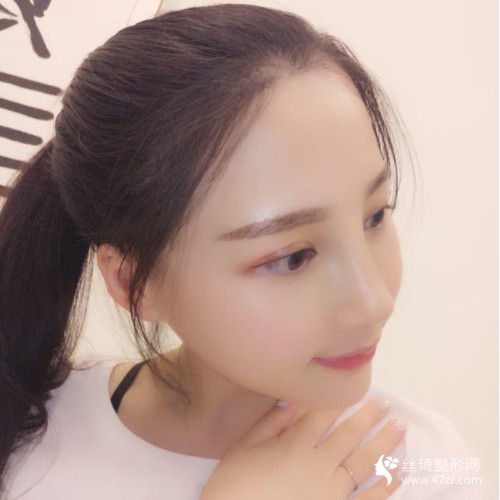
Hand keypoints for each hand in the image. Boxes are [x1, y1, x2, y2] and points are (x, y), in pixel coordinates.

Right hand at [200, 398, 404, 499]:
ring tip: (399, 426)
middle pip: (349, 435)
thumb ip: (269, 424)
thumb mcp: (242, 449)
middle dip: (369, 416)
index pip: (322, 416)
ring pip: (365, 462)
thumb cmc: (235, 487)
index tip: (352, 388)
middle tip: (384, 403)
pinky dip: (387, 485)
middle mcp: (319, 465)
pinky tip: (400, 471)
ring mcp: (333, 492)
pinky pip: (369, 498)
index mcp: (296, 446)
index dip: (338, 400)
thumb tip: (294, 402)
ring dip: (385, 443)